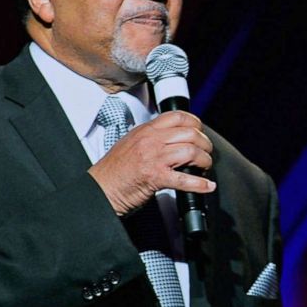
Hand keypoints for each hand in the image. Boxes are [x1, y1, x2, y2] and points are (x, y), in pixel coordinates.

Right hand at [88, 110, 215, 214]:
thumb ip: (150, 138)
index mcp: (145, 131)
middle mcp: (150, 141)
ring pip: (191, 151)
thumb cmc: (114, 171)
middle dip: (205, 144)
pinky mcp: (155, 177)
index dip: (195, 123)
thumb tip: (172, 139)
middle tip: (206, 153)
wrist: (100, 189)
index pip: (177, 116)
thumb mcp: (131, 144)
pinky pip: (184, 179)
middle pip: (189, 133)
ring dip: (204, 161)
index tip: (200, 132)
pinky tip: (206, 186)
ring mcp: (153, 158)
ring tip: (205, 167)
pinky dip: (200, 184)